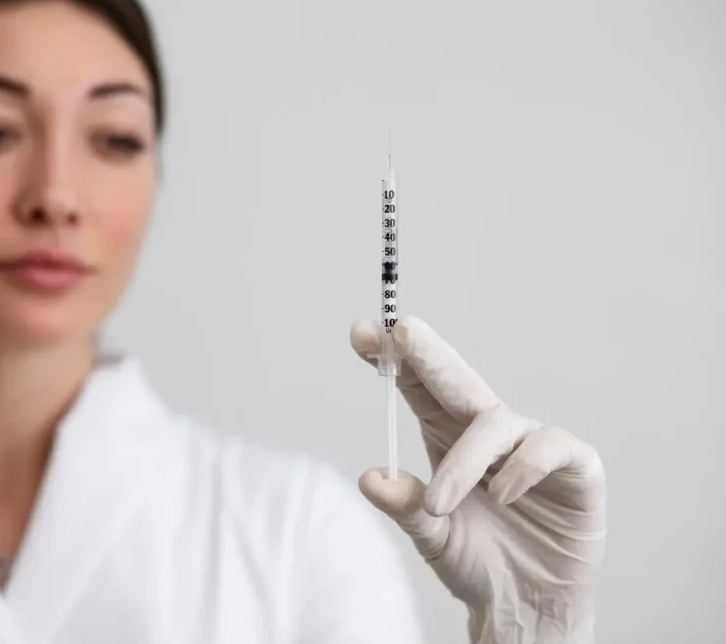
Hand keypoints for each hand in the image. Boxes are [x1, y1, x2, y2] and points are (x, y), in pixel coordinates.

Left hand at [350, 316, 606, 643]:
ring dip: (464, 460)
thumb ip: (404, 506)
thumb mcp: (431, 535)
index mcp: (446, 436)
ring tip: (440, 503)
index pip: (418, 386)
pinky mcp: (575, 467)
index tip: (362, 332)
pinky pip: (550, 446)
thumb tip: (369, 477)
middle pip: (456, 379)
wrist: (527, 606)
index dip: (393, 358)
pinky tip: (503, 496)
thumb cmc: (476, 561)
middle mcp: (488, 431)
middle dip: (428, 353)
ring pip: (497, 422)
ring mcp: (531, 444)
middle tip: (401, 331)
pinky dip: (523, 468)